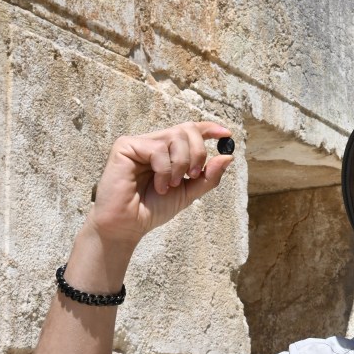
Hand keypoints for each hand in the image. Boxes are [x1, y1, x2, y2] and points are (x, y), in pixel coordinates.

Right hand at [88, 121, 233, 247]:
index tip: (226, 135)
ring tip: (170, 186)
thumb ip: (208, 176)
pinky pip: (157, 149)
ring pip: (175, 137)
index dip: (208, 128)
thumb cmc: (153, 209)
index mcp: (167, 152)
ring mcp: (139, 143)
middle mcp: (154, 143)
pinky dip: (164, 171)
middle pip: (186, 130)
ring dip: (180, 165)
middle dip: (197, 153)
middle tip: (193, 175)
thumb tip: (228, 157)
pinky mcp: (125, 146)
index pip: (189, 131)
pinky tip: (158, 186)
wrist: (128, 225)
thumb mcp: (188, 193)